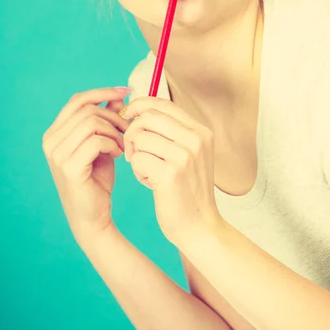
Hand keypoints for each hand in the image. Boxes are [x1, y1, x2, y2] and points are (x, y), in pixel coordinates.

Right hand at [42, 88, 130, 243]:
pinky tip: (119, 155)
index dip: (102, 92)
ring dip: (115, 131)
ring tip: (123, 146)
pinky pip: (96, 141)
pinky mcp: (69, 168)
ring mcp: (57, 155)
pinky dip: (113, 144)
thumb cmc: (97, 179)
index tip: (126, 92)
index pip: (77, 100)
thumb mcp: (104, 143)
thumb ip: (108, 119)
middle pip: (87, 110)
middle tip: (128, 131)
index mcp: (55, 133)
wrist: (93, 216)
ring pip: (92, 123)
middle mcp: (51, 141)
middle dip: (114, 116)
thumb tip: (121, 96)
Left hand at [121, 96, 223, 248]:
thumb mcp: (189, 153)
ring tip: (147, 170)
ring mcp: (184, 156)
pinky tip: (150, 182)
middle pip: (148, 117)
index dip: (141, 105)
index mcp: (201, 131)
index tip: (128, 115)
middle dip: (132, 132)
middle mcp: (195, 139)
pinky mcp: (170, 174)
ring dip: (136, 154)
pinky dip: (137, 171)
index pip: (163, 103)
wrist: (198, 225)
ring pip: (140, 137)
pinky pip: (137, 158)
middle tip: (133, 151)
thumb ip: (171, 131)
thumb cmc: (187, 188)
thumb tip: (138, 110)